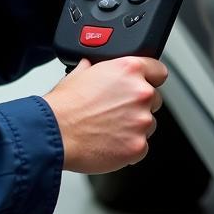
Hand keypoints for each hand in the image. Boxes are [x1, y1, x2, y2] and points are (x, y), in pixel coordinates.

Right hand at [43, 57, 167, 173]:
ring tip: (109, 128)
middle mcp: (140, 93)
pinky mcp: (138, 146)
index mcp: (129, 70)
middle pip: (154, 99)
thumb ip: (95, 68)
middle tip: (117, 111)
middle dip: (139, 105)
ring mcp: (142, 121)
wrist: (54, 133)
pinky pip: (141, 146)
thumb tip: (92, 66)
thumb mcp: (78, 73)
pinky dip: (128, 147)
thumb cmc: (64, 106)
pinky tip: (109, 142)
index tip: (146, 84)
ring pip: (149, 124)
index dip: (151, 78)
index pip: (158, 71)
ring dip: (134, 127)